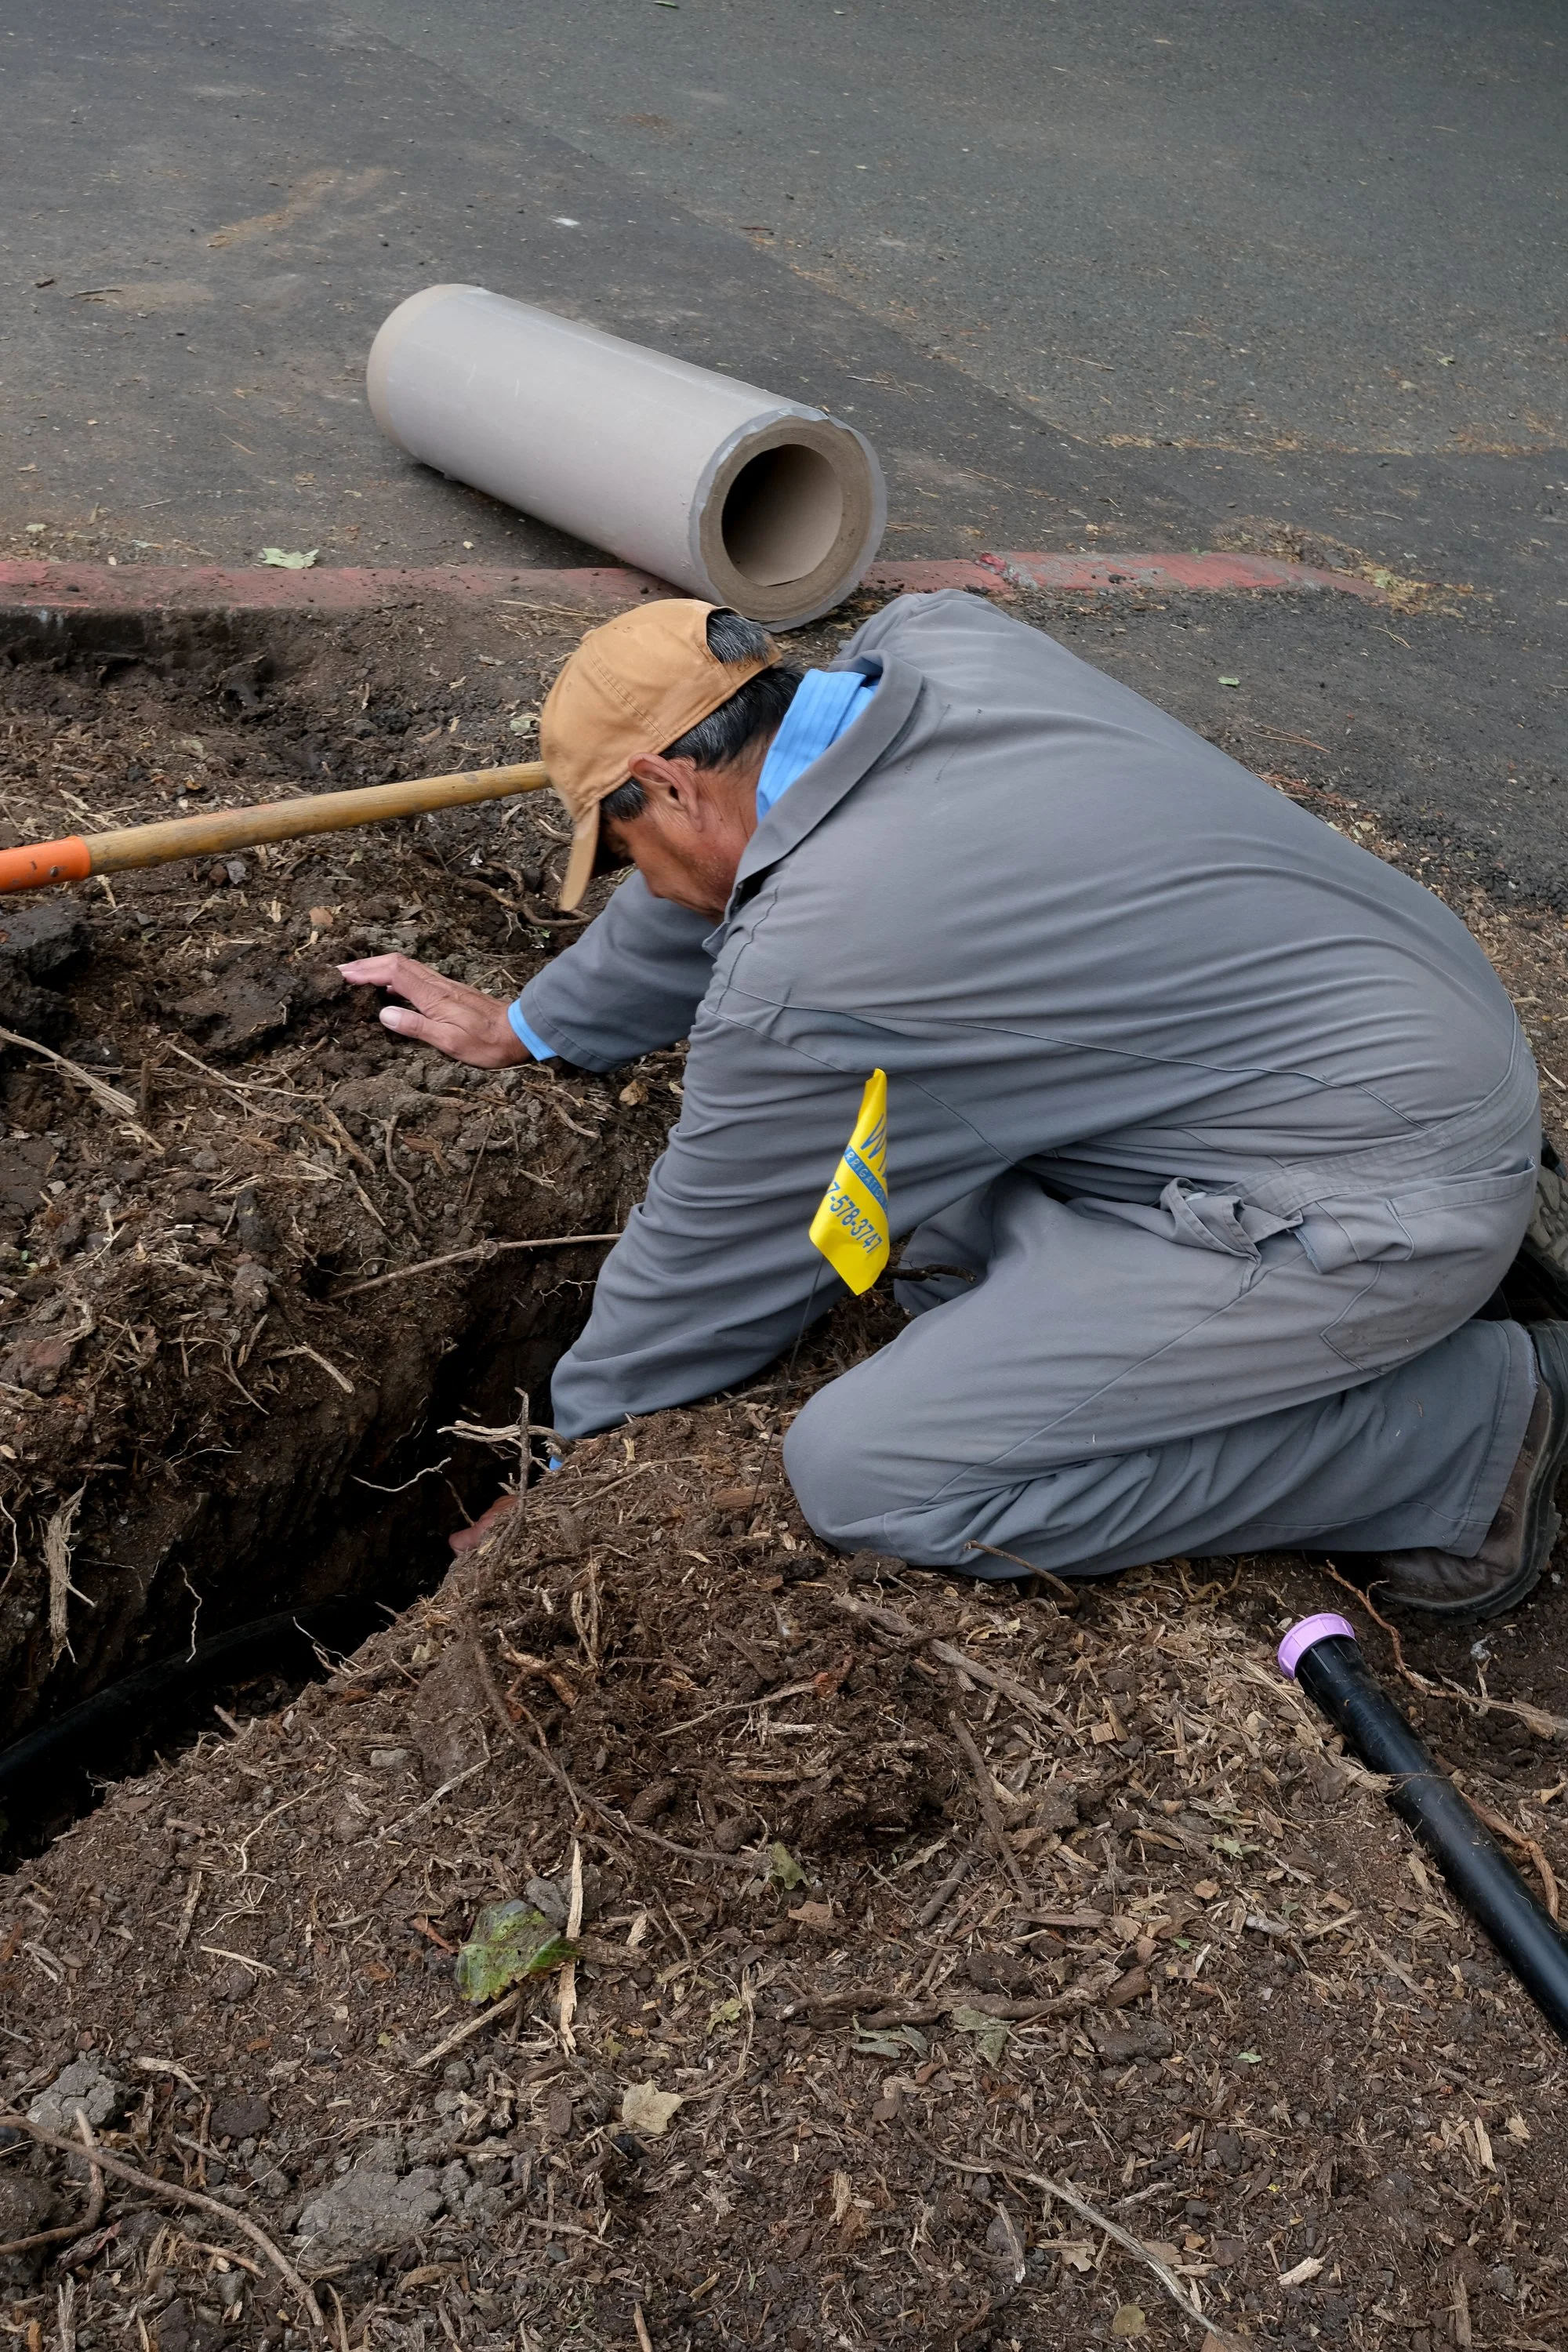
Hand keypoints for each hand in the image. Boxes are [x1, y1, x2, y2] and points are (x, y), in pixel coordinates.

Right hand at [337, 954, 530, 1067]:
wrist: (519, 1032)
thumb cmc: (487, 1042)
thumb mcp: (450, 1042)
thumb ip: (417, 1026)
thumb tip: (383, 1014)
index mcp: (433, 995)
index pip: (393, 973)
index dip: (366, 971)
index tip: (342, 975)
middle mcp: (436, 985)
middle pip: (396, 963)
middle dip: (366, 964)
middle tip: (340, 971)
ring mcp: (443, 986)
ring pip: (405, 967)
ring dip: (378, 968)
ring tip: (355, 976)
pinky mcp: (448, 992)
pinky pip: (414, 977)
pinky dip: (393, 977)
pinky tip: (386, 990)